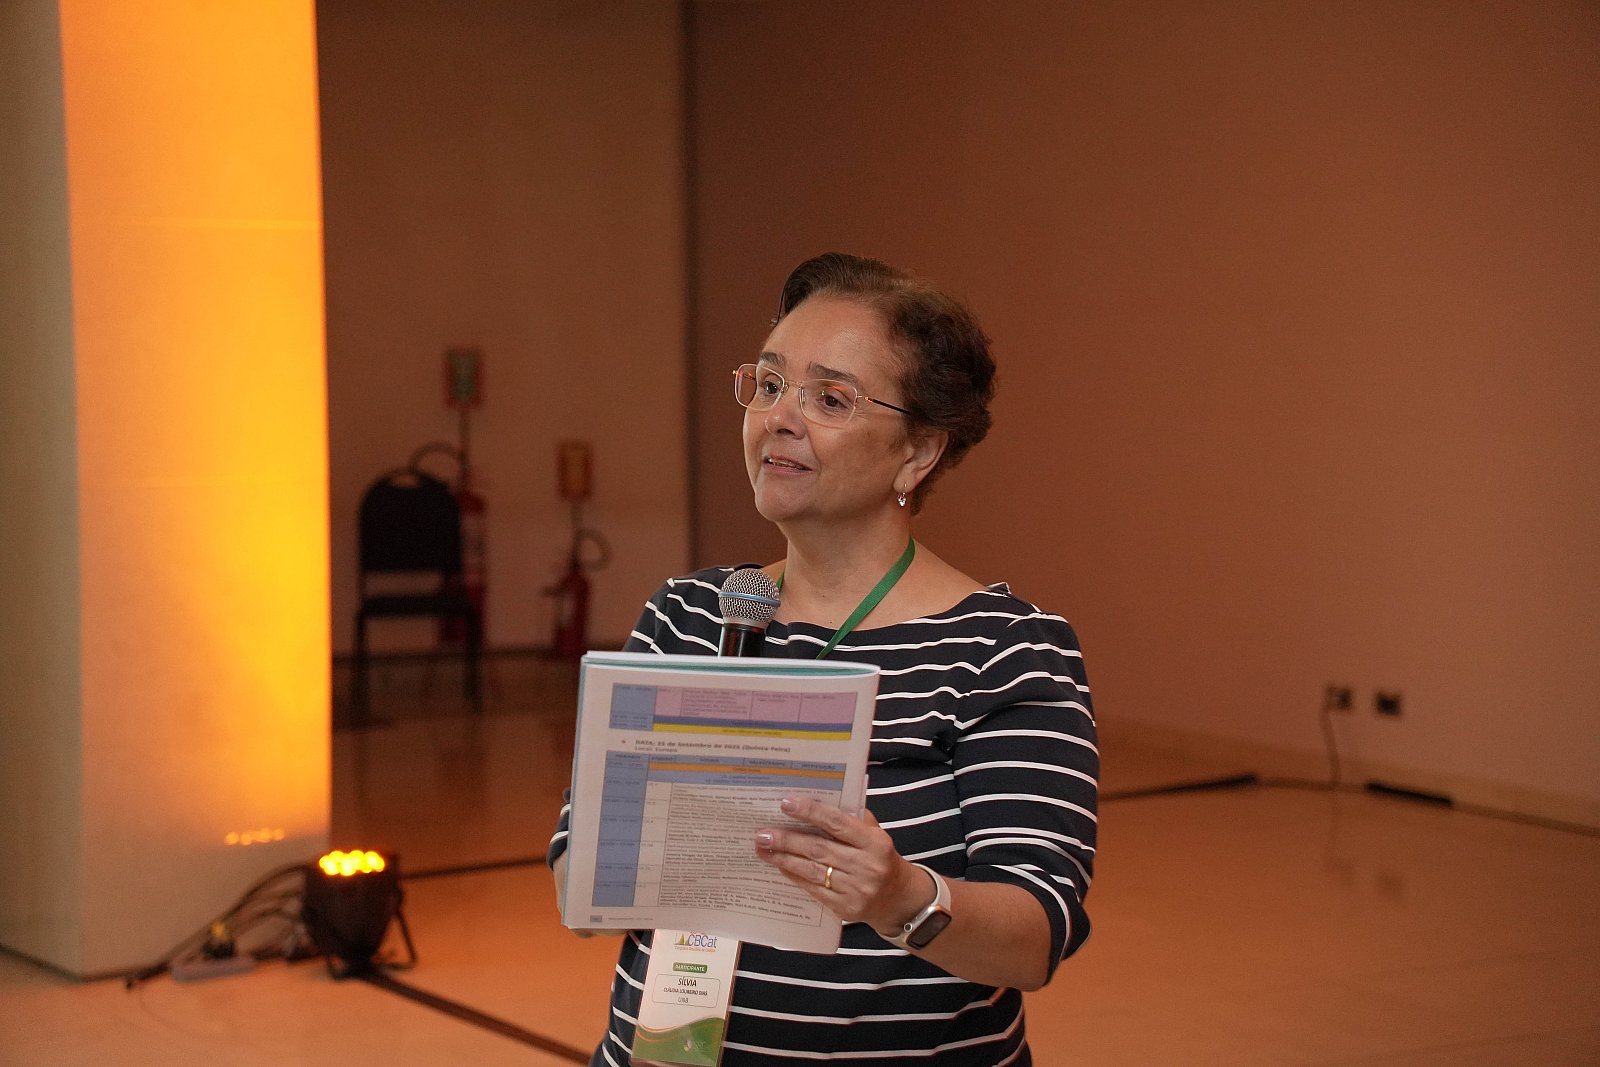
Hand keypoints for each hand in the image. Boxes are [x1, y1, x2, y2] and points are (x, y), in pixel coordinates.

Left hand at [754, 795, 929, 935]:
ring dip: (784, 859)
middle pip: (819, 849)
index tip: (786, 803)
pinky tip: (779, 866)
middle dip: (787, 840)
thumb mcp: (875, 833)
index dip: (811, 812)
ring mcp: (855, 889)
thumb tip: (816, 799)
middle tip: (762, 832)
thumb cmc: (880, 857)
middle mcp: (866, 866)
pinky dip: (794, 876)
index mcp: (875, 842)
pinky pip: (813, 890)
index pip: (837, 823)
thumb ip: (851, 818)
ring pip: (812, 871)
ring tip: (762, 849)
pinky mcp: (845, 908)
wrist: (898, 898)